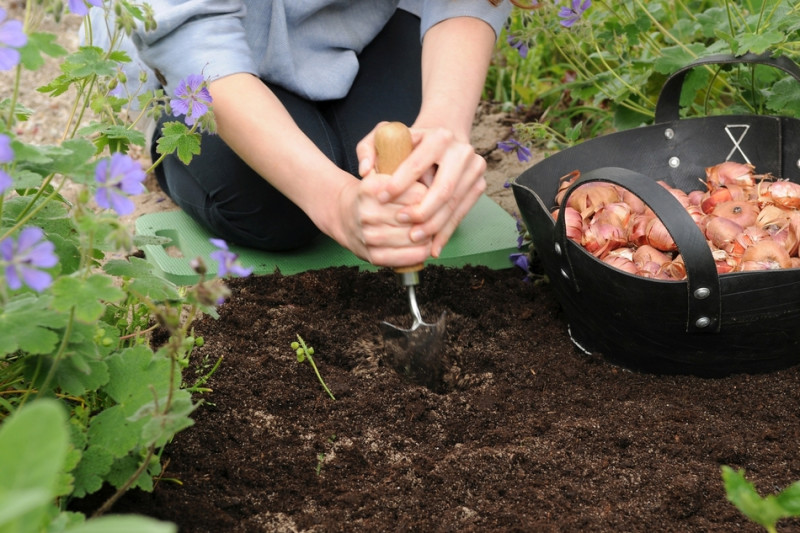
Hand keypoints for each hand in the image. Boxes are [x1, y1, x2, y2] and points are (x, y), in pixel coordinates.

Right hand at [335, 169, 431, 266]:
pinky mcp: (373, 255)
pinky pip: (407, 257)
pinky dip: (420, 252)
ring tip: (429, 229)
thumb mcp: (382, 174)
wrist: (343, 214)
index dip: (431, 196)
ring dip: (428, 236)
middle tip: (435, 216)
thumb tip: (433, 191)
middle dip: (432, 217)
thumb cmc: (372, 195)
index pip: (418, 194)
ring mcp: (369, 236)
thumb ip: (406, 175)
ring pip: (415, 238)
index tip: (432, 197)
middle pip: (417, 218)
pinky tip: (422, 245)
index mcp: (372, 188)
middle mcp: (368, 212)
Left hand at [358, 125, 486, 257]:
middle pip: (443, 189)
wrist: (443, 144)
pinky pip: (461, 214)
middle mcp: (461, 151)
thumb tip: (365, 171)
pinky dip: (446, 232)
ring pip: (453, 205)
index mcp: (439, 136)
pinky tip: (432, 247)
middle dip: (421, 211)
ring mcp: (474, 169)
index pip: (417, 164)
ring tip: (414, 237)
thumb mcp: (387, 138)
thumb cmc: (410, 144)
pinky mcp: (479, 185)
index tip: (381, 199)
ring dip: (433, 226)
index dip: (399, 184)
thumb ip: (368, 148)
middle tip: (401, 221)